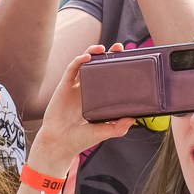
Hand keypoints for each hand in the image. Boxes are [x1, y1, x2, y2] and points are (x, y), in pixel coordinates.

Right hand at [27, 47, 136, 173]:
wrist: (60, 145)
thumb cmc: (79, 139)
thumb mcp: (103, 132)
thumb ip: (118, 127)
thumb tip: (133, 118)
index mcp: (95, 98)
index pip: (107, 77)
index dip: (115, 67)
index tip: (127, 59)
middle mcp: (85, 90)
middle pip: (96, 66)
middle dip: (106, 55)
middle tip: (118, 48)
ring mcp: (74, 87)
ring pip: (83, 63)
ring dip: (91, 52)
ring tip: (102, 48)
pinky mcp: (63, 87)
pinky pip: (71, 69)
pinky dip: (78, 60)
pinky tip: (86, 57)